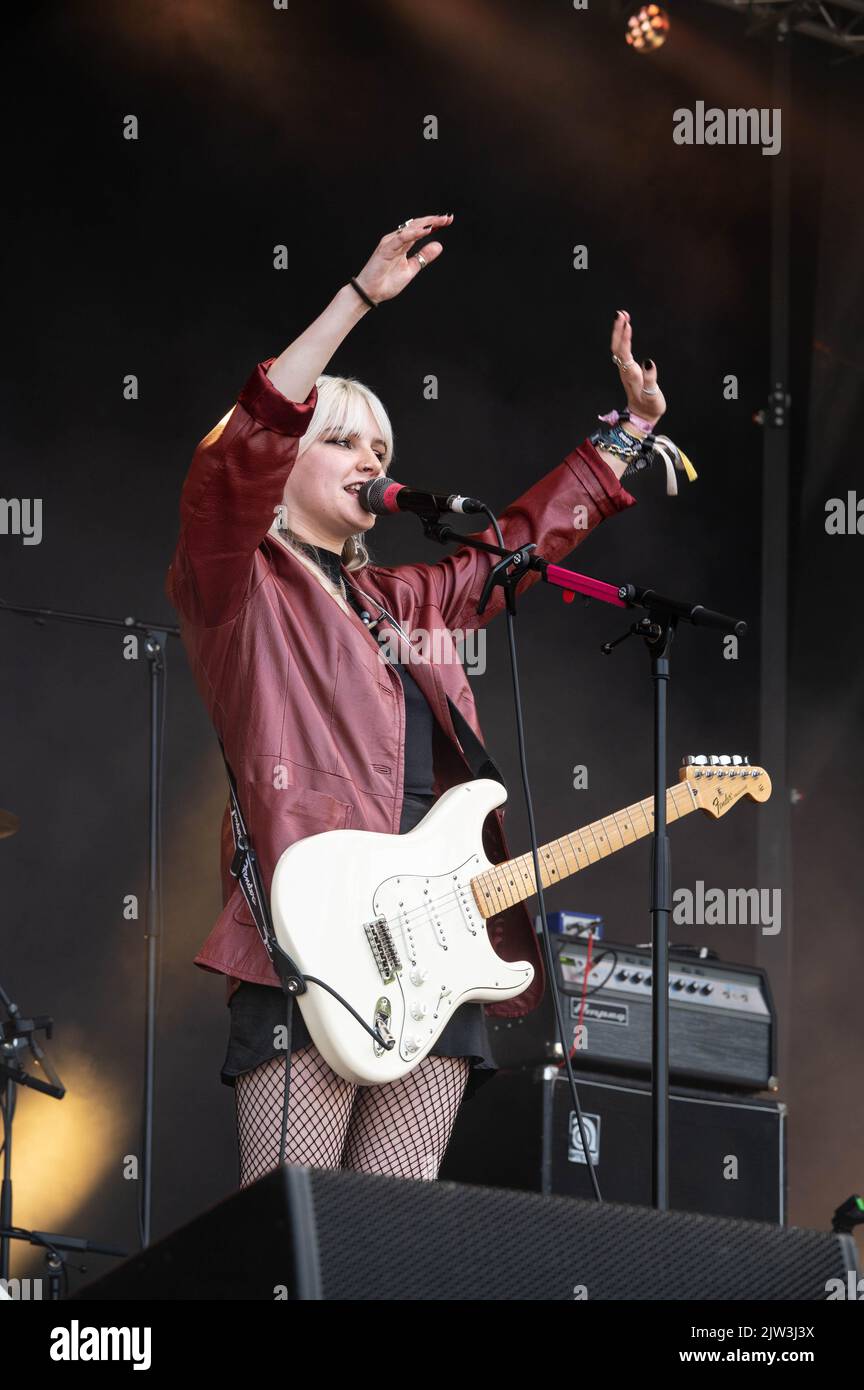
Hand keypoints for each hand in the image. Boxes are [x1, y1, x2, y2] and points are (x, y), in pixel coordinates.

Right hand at [353, 213, 453, 302]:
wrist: (372, 293)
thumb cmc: (387, 281)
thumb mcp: (412, 268)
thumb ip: (423, 256)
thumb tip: (439, 245)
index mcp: (403, 243)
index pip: (420, 229)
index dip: (434, 224)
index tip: (448, 220)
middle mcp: (396, 239)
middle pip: (417, 225)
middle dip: (433, 220)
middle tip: (448, 218)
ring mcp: (390, 242)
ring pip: (410, 229)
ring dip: (425, 224)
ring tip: (439, 221)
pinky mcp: (385, 248)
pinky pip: (401, 238)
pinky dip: (414, 233)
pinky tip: (426, 230)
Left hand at [610, 309, 665, 426]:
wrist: (642, 416)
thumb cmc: (649, 406)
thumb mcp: (652, 395)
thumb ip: (650, 379)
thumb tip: (649, 362)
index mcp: (631, 375)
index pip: (624, 353)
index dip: (625, 338)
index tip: (627, 323)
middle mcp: (625, 371)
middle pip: (617, 348)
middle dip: (618, 330)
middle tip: (622, 313)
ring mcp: (625, 370)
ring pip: (618, 349)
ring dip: (619, 332)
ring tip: (623, 317)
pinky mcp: (627, 370)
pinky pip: (622, 352)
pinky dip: (623, 339)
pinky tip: (626, 330)